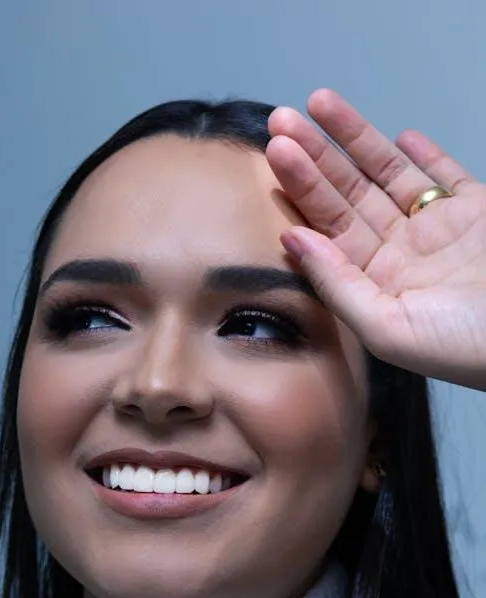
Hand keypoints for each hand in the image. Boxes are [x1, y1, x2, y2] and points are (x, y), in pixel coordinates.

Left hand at [266, 90, 485, 390]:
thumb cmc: (463, 347)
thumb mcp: (386, 327)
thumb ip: (336, 283)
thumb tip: (291, 239)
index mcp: (375, 284)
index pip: (328, 229)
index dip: (301, 189)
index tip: (277, 152)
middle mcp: (401, 255)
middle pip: (349, 196)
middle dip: (317, 157)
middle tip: (282, 120)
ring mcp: (440, 231)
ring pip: (389, 175)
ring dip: (356, 140)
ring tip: (321, 105)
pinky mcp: (479, 212)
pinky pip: (447, 176)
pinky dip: (426, 155)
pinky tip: (398, 135)